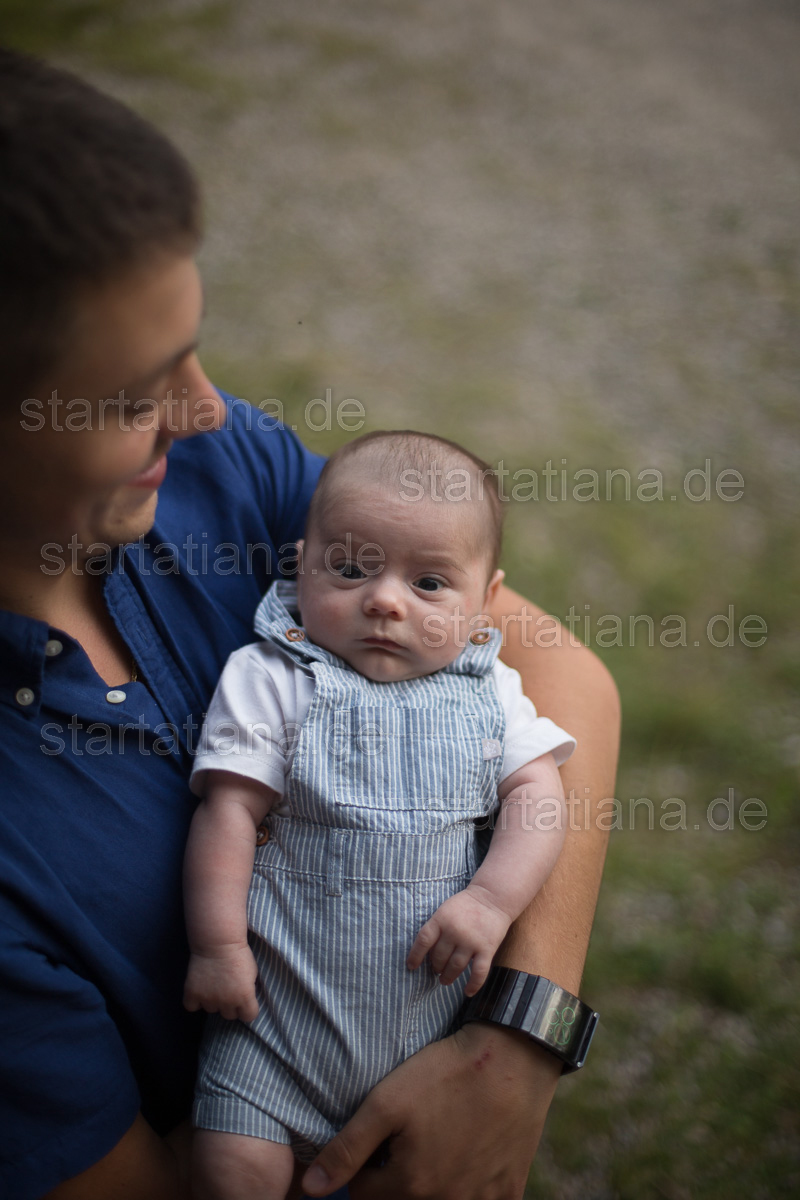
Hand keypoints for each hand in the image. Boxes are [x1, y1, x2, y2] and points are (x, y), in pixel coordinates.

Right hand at [183, 943, 259, 1021]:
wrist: (218, 941)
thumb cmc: (239, 954)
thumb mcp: (252, 973)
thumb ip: (248, 990)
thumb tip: (244, 1001)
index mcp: (245, 996)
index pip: (249, 1017)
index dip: (247, 1008)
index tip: (244, 1000)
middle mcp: (227, 1002)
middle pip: (229, 1015)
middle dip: (230, 1005)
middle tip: (227, 990)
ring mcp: (208, 999)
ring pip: (211, 1010)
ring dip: (212, 1001)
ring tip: (213, 985)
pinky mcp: (192, 993)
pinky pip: (192, 1006)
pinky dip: (194, 1001)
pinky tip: (199, 990)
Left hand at [301, 1022, 561, 1199]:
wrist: (514, 1058)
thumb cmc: (446, 1074)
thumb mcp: (387, 1102)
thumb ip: (347, 1148)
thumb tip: (311, 1190)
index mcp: (410, 1186)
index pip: (363, 1192)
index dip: (364, 1162)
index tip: (378, 1134)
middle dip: (394, 1175)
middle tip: (407, 1135)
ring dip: (429, 1183)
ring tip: (436, 1140)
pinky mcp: (509, 1192)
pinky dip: (470, 1188)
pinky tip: (470, 1155)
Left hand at [407, 886, 512, 994]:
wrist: (492, 897)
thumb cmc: (465, 905)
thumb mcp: (445, 910)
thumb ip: (436, 928)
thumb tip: (427, 953)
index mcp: (441, 919)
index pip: (423, 941)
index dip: (415, 956)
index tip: (411, 966)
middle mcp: (454, 931)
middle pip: (439, 957)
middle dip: (435, 967)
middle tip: (436, 970)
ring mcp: (471, 941)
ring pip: (455, 967)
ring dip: (448, 976)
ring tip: (445, 979)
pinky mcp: (487, 949)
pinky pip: (479, 972)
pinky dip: (473, 984)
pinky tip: (468, 992)